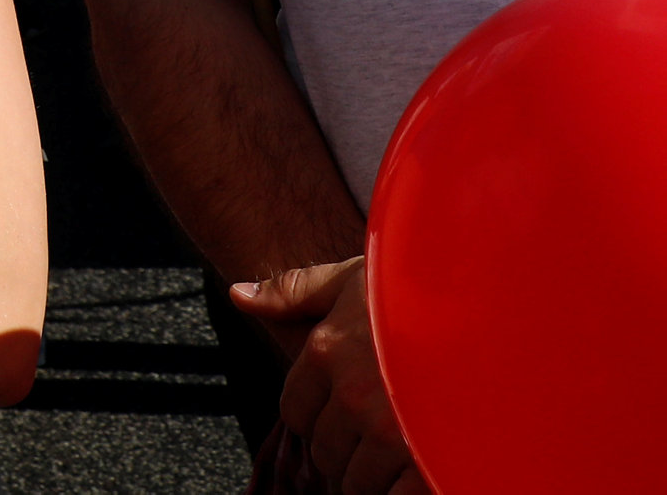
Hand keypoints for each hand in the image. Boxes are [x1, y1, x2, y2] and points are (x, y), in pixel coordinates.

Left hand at [235, 259, 423, 494]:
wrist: (509, 311)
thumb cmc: (432, 289)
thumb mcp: (357, 276)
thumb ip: (297, 290)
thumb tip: (239, 295)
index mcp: (328, 353)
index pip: (296, 411)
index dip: (318, 415)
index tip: (344, 410)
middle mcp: (353, 397)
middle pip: (325, 452)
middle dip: (347, 447)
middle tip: (380, 431)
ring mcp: (393, 436)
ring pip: (357, 481)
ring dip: (375, 472)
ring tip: (404, 448)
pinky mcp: (432, 465)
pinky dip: (402, 490)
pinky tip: (420, 469)